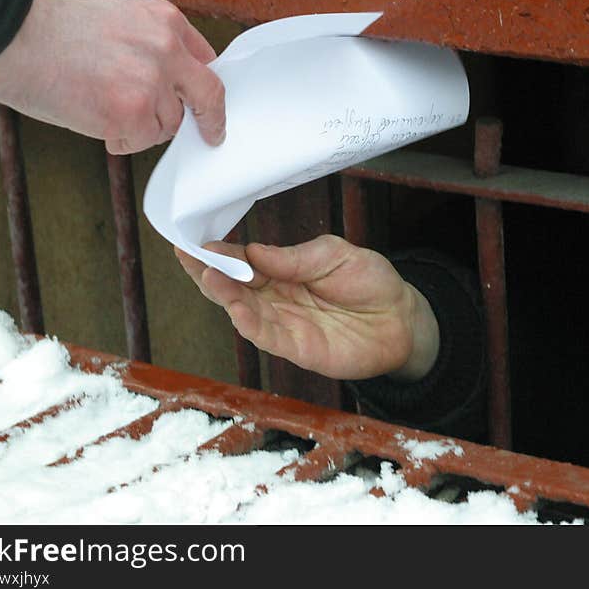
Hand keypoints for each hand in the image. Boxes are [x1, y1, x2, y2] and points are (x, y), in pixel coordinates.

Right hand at [0, 0, 225, 153]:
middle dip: (212, 119)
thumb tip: (175, 87)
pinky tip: (98, 122)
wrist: (12, 37)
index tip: (206, 103)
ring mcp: (151, 83)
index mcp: (165, 21)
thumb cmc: (53, 32)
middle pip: (209, 94)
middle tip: (211, 134)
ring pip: (168, 123)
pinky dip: (123, 141)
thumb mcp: (121, 20)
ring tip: (106, 107)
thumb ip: (153, 48)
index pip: (205, 60)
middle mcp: (165, 49)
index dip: (204, 87)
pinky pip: (142, 141)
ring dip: (144, 126)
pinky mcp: (132, 114)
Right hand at [176, 235, 439, 381]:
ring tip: (208, 275)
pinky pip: (267, 337)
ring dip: (224, 295)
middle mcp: (276, 298)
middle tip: (186, 254)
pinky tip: (236, 308)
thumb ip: (295, 257)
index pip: (242, 260)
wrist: (402, 318)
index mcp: (281, 271)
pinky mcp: (297, 348)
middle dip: (207, 270)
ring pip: (244, 311)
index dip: (219, 251)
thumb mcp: (334, 254)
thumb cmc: (369, 282)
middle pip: (233, 285)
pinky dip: (249, 323)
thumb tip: (254, 250)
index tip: (196, 240)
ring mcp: (284, 324)